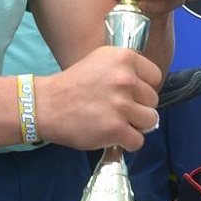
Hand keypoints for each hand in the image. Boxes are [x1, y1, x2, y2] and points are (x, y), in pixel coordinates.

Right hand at [36, 45, 160, 151]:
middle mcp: (125, 79)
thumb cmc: (74, 84)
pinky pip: (138, 141)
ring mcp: (121, 104)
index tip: (129, 93)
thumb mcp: (101, 61)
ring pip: (150, 120)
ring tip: (117, 122)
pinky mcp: (116, 128)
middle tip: (117, 109)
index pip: (155, 76)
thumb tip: (150, 87)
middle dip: (138, 106)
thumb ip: (126, 68)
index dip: (143, 87)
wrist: (46, 105)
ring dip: (136, 125)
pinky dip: (127, 142)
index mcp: (124, 58)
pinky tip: (113, 136)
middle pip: (153, 100)